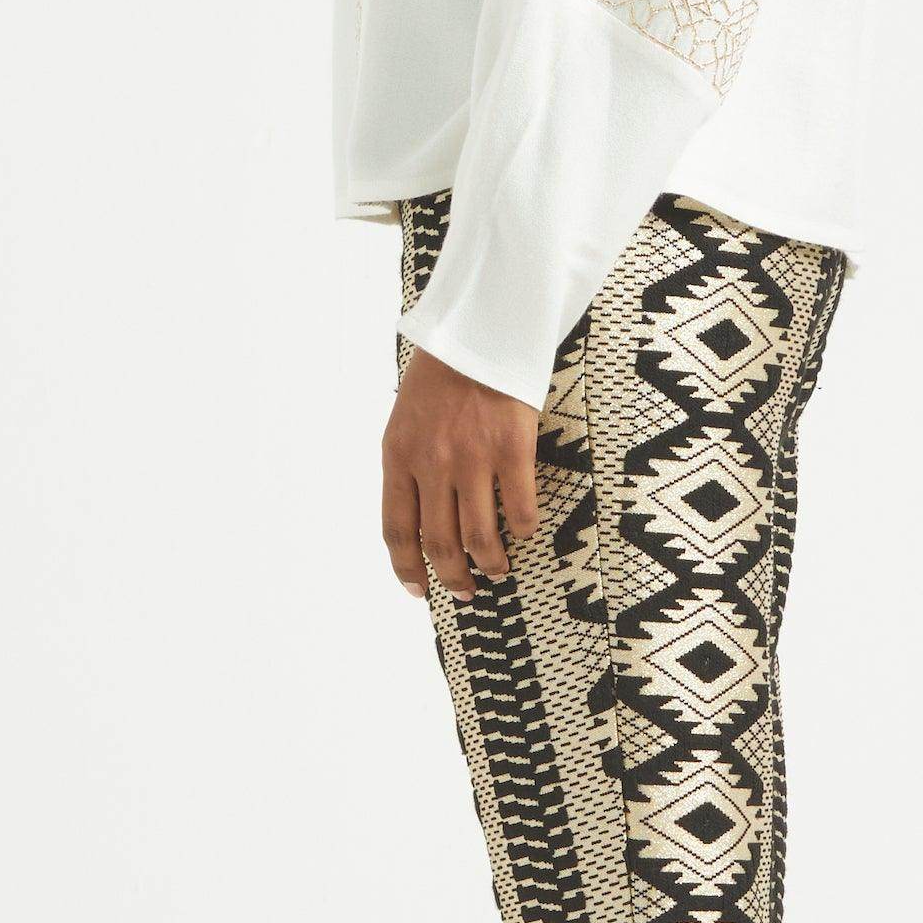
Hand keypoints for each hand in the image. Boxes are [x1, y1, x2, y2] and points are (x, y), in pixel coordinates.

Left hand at [382, 346, 540, 600]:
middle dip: (452, 577)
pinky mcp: (511, 449)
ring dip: (489, 563)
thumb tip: (416, 518)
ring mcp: (471, 458)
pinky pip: (518, 509)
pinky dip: (523, 529)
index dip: (406, 569)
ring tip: (497, 569)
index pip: (396, 530)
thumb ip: (407, 466)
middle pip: (438, 542)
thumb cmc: (441, 377)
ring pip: (478, 536)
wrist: (478, 331)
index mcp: (398, 457)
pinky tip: (525, 532)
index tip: (418, 591)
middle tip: (465, 590)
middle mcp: (431, 463)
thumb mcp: (405, 422)